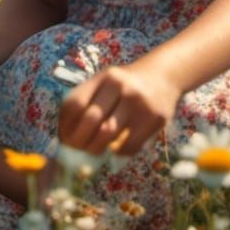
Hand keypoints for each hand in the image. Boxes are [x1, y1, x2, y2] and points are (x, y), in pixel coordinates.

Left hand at [58, 59, 181, 154]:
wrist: (164, 76)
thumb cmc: (125, 86)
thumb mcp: (105, 84)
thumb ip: (87, 103)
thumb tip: (65, 138)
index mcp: (103, 78)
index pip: (75, 104)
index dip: (66, 126)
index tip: (65, 139)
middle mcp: (120, 86)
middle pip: (90, 120)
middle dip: (80, 140)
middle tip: (79, 149)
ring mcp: (138, 101)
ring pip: (108, 133)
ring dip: (97, 148)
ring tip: (95, 150)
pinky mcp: (154, 118)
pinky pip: (129, 145)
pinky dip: (117, 153)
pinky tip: (115, 150)